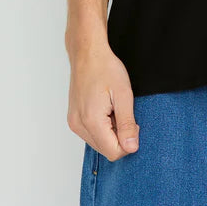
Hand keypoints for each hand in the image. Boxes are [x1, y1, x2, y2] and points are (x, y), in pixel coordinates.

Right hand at [67, 41, 139, 160]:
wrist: (88, 53)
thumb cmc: (105, 68)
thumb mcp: (123, 95)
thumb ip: (127, 124)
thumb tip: (131, 148)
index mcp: (91, 121)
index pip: (113, 152)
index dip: (128, 142)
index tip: (133, 123)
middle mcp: (79, 125)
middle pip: (105, 149)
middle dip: (119, 137)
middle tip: (123, 112)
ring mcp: (74, 122)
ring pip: (98, 143)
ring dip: (110, 131)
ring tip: (113, 108)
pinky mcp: (73, 119)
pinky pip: (91, 134)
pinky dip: (102, 127)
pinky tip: (105, 109)